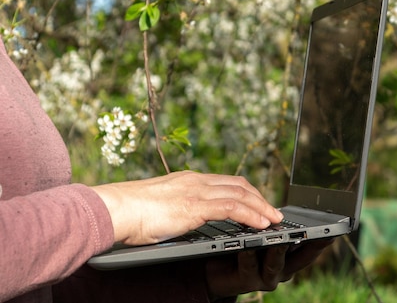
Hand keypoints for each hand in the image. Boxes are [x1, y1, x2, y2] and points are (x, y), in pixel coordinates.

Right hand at [91, 171, 283, 244]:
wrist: (112, 208)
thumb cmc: (127, 212)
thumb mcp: (158, 206)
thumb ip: (175, 207)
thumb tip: (181, 218)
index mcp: (187, 180)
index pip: (225, 182)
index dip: (246, 192)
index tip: (257, 202)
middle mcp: (195, 181)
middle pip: (238, 185)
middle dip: (259, 198)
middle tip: (273, 211)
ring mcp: (195, 191)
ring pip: (240, 195)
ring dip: (261, 207)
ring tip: (275, 220)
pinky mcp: (194, 206)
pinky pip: (232, 208)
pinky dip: (251, 215)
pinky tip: (261, 224)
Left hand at [204, 239, 333, 299]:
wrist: (211, 268)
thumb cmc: (239, 247)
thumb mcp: (262, 236)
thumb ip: (274, 228)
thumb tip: (283, 212)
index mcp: (288, 257)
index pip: (310, 247)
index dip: (322, 239)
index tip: (335, 230)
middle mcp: (281, 269)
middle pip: (302, 258)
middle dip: (312, 246)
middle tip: (321, 235)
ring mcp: (264, 277)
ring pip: (276, 263)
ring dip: (279, 250)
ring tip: (281, 238)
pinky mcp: (245, 281)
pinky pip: (249, 265)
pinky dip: (250, 254)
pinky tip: (249, 244)